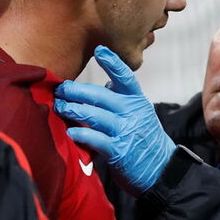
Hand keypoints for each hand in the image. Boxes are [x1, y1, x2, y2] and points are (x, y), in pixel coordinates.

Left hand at [54, 45, 175, 194]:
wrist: (161, 169)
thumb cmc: (144, 139)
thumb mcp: (139, 114)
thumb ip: (122, 99)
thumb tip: (104, 82)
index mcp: (137, 101)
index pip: (126, 77)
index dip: (113, 63)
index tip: (100, 49)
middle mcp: (132, 113)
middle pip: (100, 95)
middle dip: (76, 90)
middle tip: (60, 88)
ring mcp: (125, 131)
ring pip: (93, 115)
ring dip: (72, 109)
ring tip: (58, 106)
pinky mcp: (118, 151)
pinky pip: (94, 139)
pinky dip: (80, 134)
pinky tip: (69, 131)